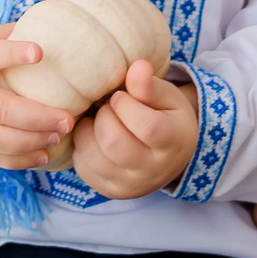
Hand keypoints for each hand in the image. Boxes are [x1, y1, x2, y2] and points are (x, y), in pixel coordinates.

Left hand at [70, 61, 198, 199]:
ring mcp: (131, 185)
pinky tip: (93, 137)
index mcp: (173, 142)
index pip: (146, 126)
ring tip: (98, 121)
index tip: (120, 96)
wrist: (170, 157)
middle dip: (104, 117)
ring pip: (94, 157)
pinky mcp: (111, 191)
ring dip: (88, 131)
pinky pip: (84, 169)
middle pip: (114, 143)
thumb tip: (138, 66)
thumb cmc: (167, 118)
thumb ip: (150, 85)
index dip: (125, 105)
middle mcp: (153, 170)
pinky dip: (82, 148)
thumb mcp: (167, 98)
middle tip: (108, 108)